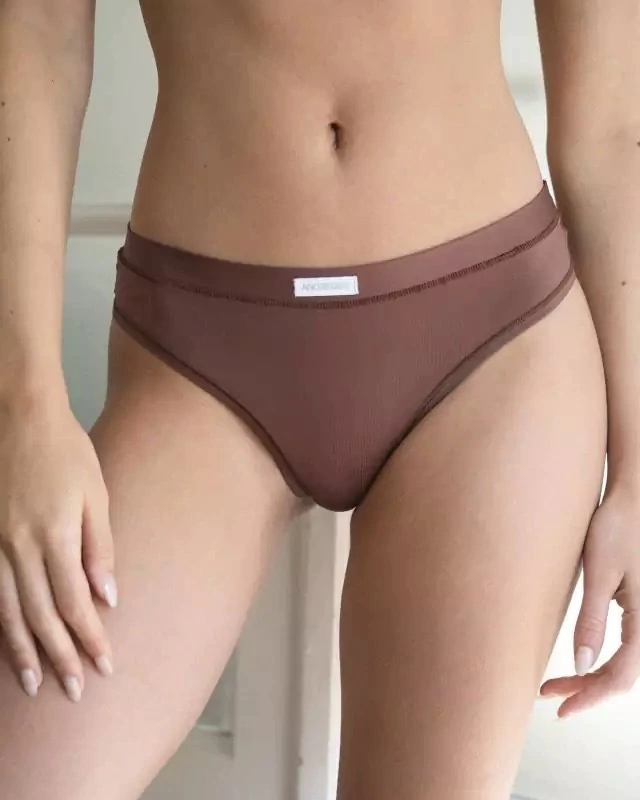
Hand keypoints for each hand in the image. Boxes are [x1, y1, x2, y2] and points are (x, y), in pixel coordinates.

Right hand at [0, 390, 116, 701]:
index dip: (90, 638)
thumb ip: (101, 548)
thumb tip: (109, 598)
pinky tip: (6, 641)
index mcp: (56, 537)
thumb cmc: (66, 452)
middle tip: (74, 690)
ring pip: (8, 611)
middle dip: (61, 656)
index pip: (76, 603)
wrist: (19, 417)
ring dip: (23, 651)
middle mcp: (20, 548)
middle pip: (42, 616)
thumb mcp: (97, 495)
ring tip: (35, 683)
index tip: (105, 666)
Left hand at [539, 482, 639, 716]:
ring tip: (558, 684)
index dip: (591, 696)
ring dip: (593, 678)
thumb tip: (581, 664)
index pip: (621, 675)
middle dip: (587, 690)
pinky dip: (602, 661)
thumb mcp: (599, 573)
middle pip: (623, 674)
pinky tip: (580, 662)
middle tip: (550, 695)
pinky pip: (626, 648)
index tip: (562, 707)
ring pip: (624, 663)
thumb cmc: (616, 529)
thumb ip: (591, 619)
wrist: (632, 500)